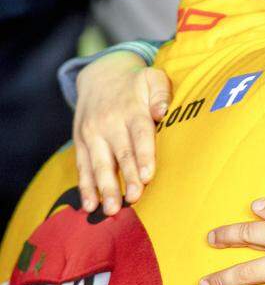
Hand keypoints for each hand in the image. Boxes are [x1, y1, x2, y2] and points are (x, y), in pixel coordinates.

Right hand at [74, 53, 170, 213]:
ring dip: (105, 188)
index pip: (140, 135)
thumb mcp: (152, 78)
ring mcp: (92, 134)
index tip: (148, 176)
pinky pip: (83, 167)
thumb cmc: (136, 82)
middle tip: (134, 199)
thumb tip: (162, 111)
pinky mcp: (81, 142)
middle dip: (127, 178)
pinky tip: (90, 205)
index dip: (144, 156)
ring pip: (99, 164)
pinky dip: (85, 186)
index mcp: (131, 110)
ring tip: (111, 210)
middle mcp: (109, 123)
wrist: (100, 75)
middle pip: (120, 154)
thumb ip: (161, 93)